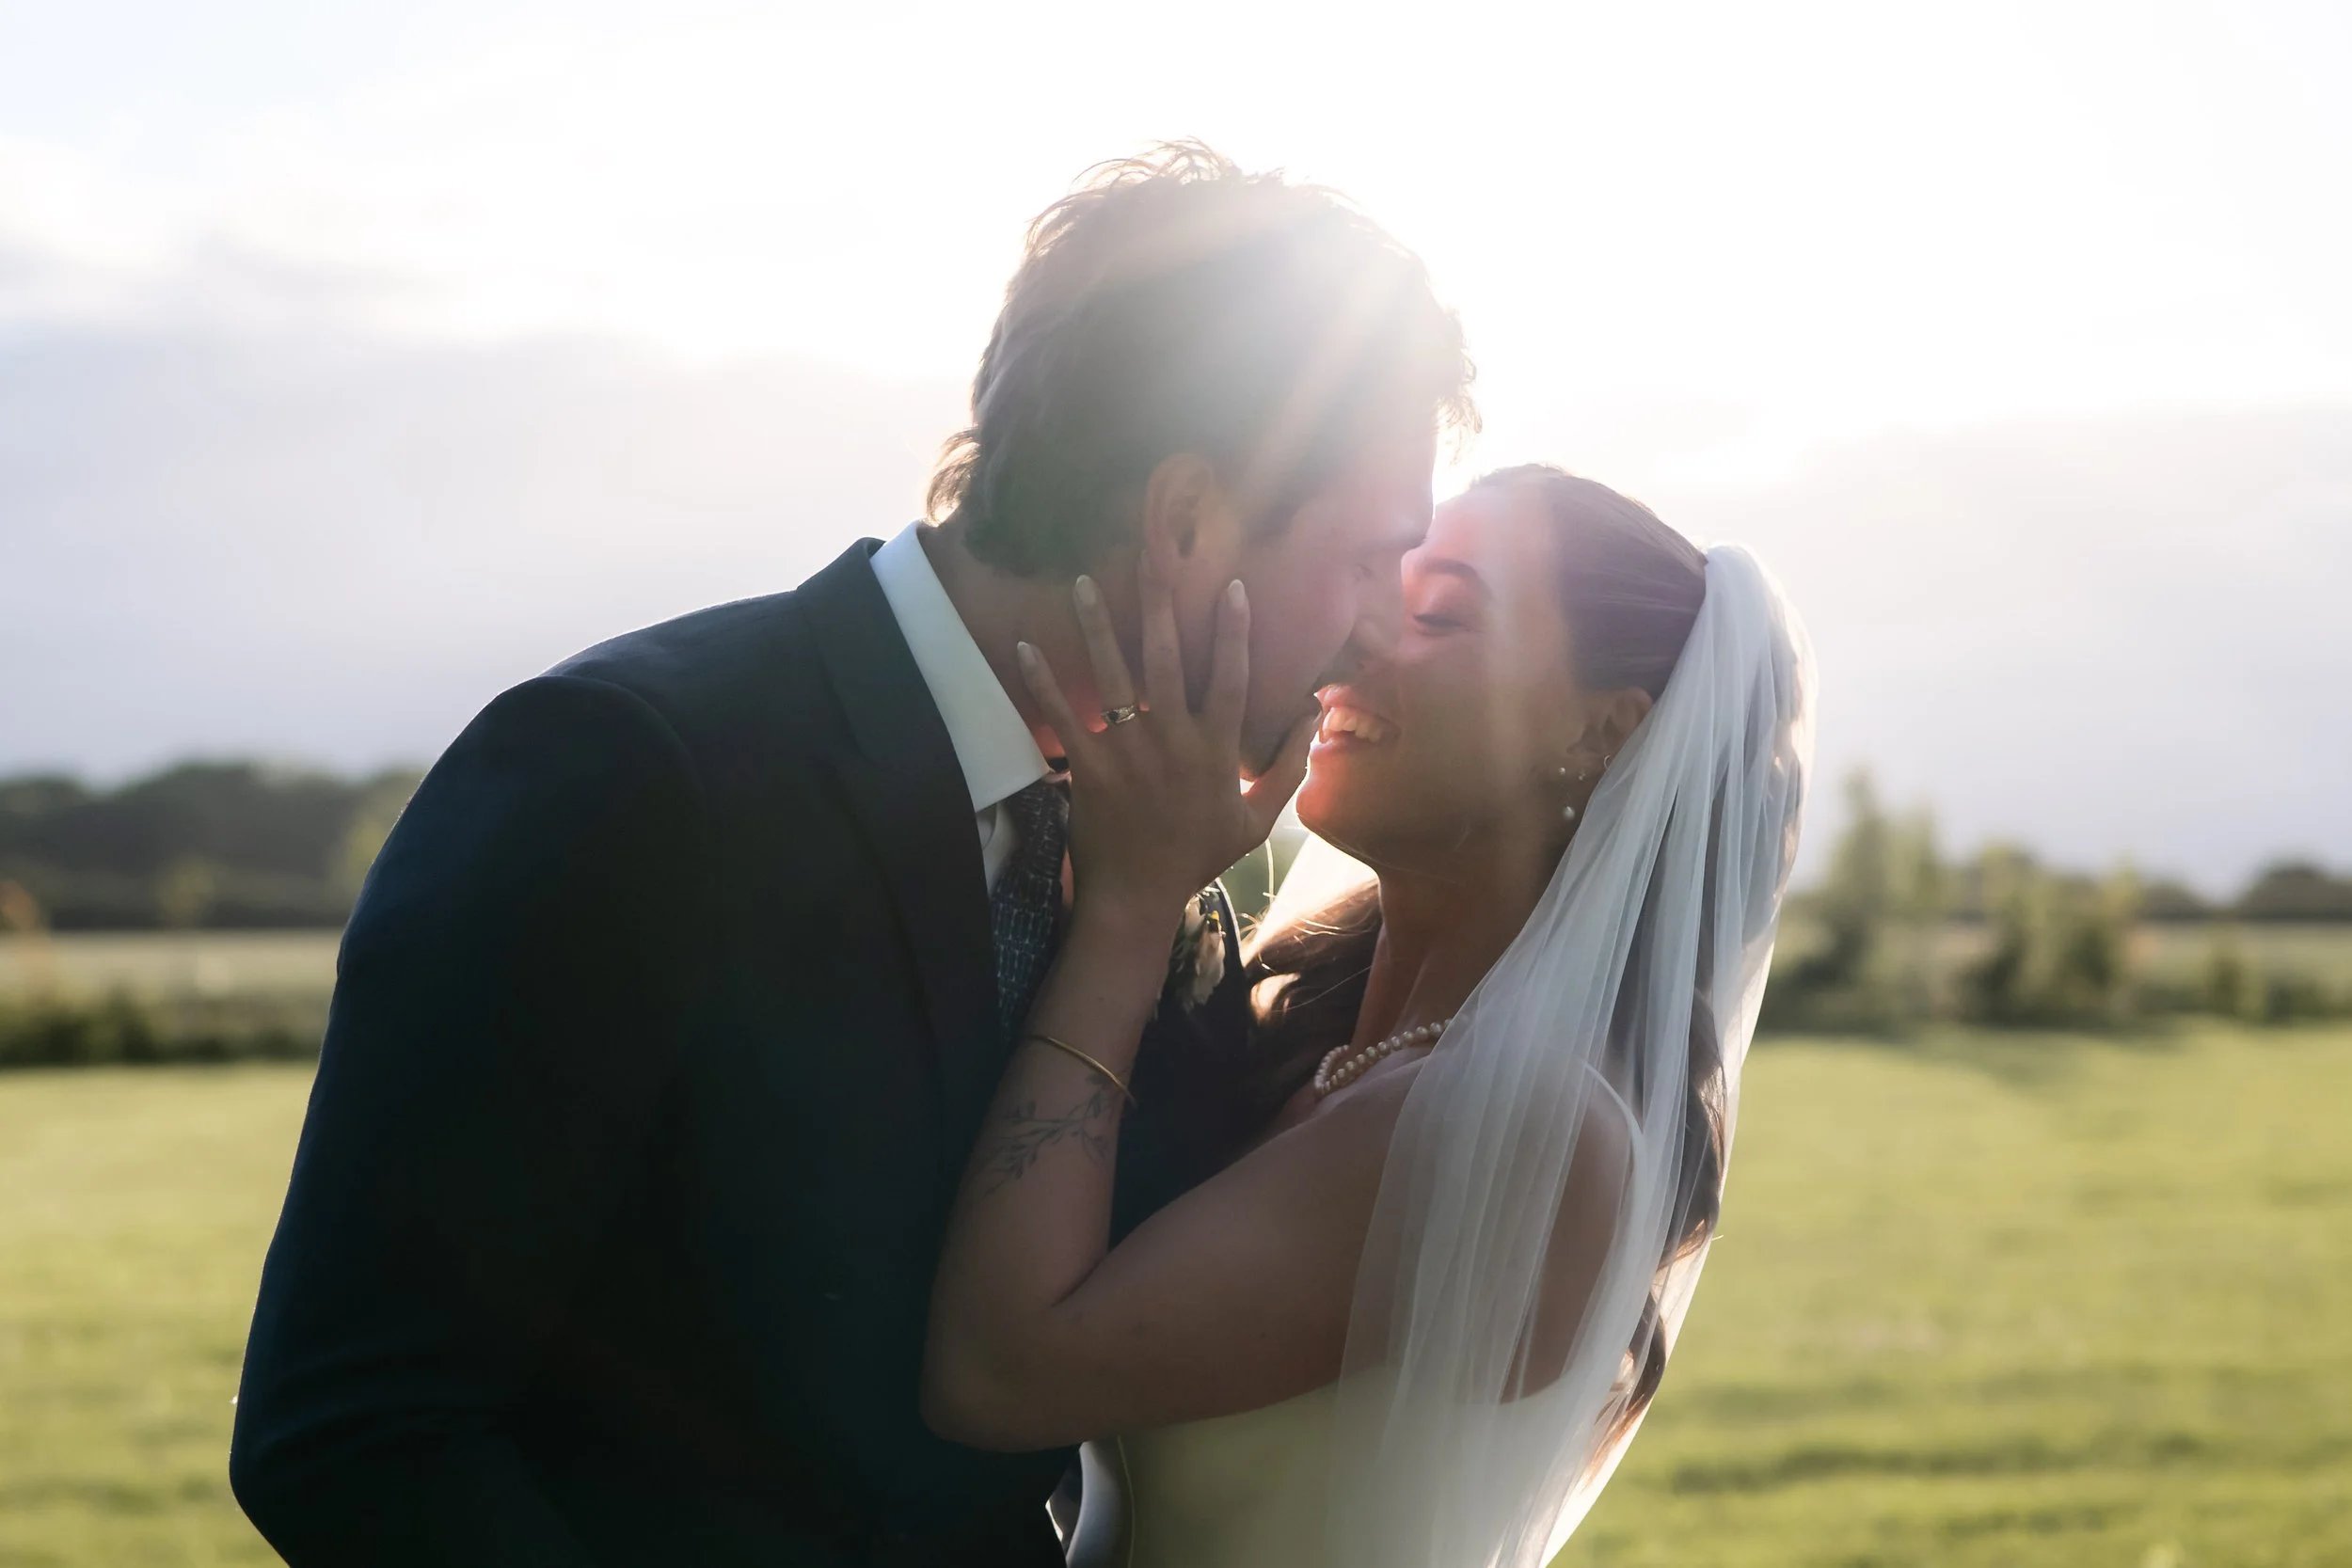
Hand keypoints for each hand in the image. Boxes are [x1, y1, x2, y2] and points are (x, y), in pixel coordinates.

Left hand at [1017, 559, 1310, 931]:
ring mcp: (1128, 753)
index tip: (1233, 585)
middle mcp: (1173, 743)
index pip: (1230, 678)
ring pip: (1113, 678)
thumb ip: (1286, 766)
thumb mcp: (1257, 819)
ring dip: (1096, 627)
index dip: (1233, 631)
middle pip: (1166, 660)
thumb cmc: (1199, 856)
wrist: (1138, 897)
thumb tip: (1312, 714)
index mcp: (1215, 751)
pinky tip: (1024, 647)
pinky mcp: (1089, 767)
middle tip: (1152, 556)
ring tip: (1084, 582)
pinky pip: (1062, 717)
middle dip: (1159, 605)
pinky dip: (1042, 683)